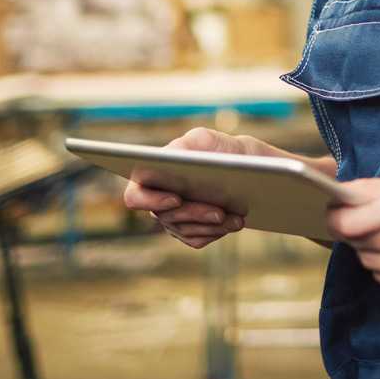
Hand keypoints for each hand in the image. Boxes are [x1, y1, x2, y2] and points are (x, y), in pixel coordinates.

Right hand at [122, 127, 269, 248]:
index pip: (135, 196)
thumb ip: (186, 144)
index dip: (151, 200)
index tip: (177, 198)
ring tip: (236, 218)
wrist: (244, 164)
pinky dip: (216, 232)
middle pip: (166, 216)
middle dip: (195, 213)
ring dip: (211, 225)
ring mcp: (173, 218)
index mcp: (152, 175)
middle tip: (220, 212)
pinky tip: (233, 223)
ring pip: (185, 230)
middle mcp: (157, 200)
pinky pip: (197, 239)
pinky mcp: (189, 231)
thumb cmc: (218, 148)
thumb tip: (171, 156)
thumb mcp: (204, 139)